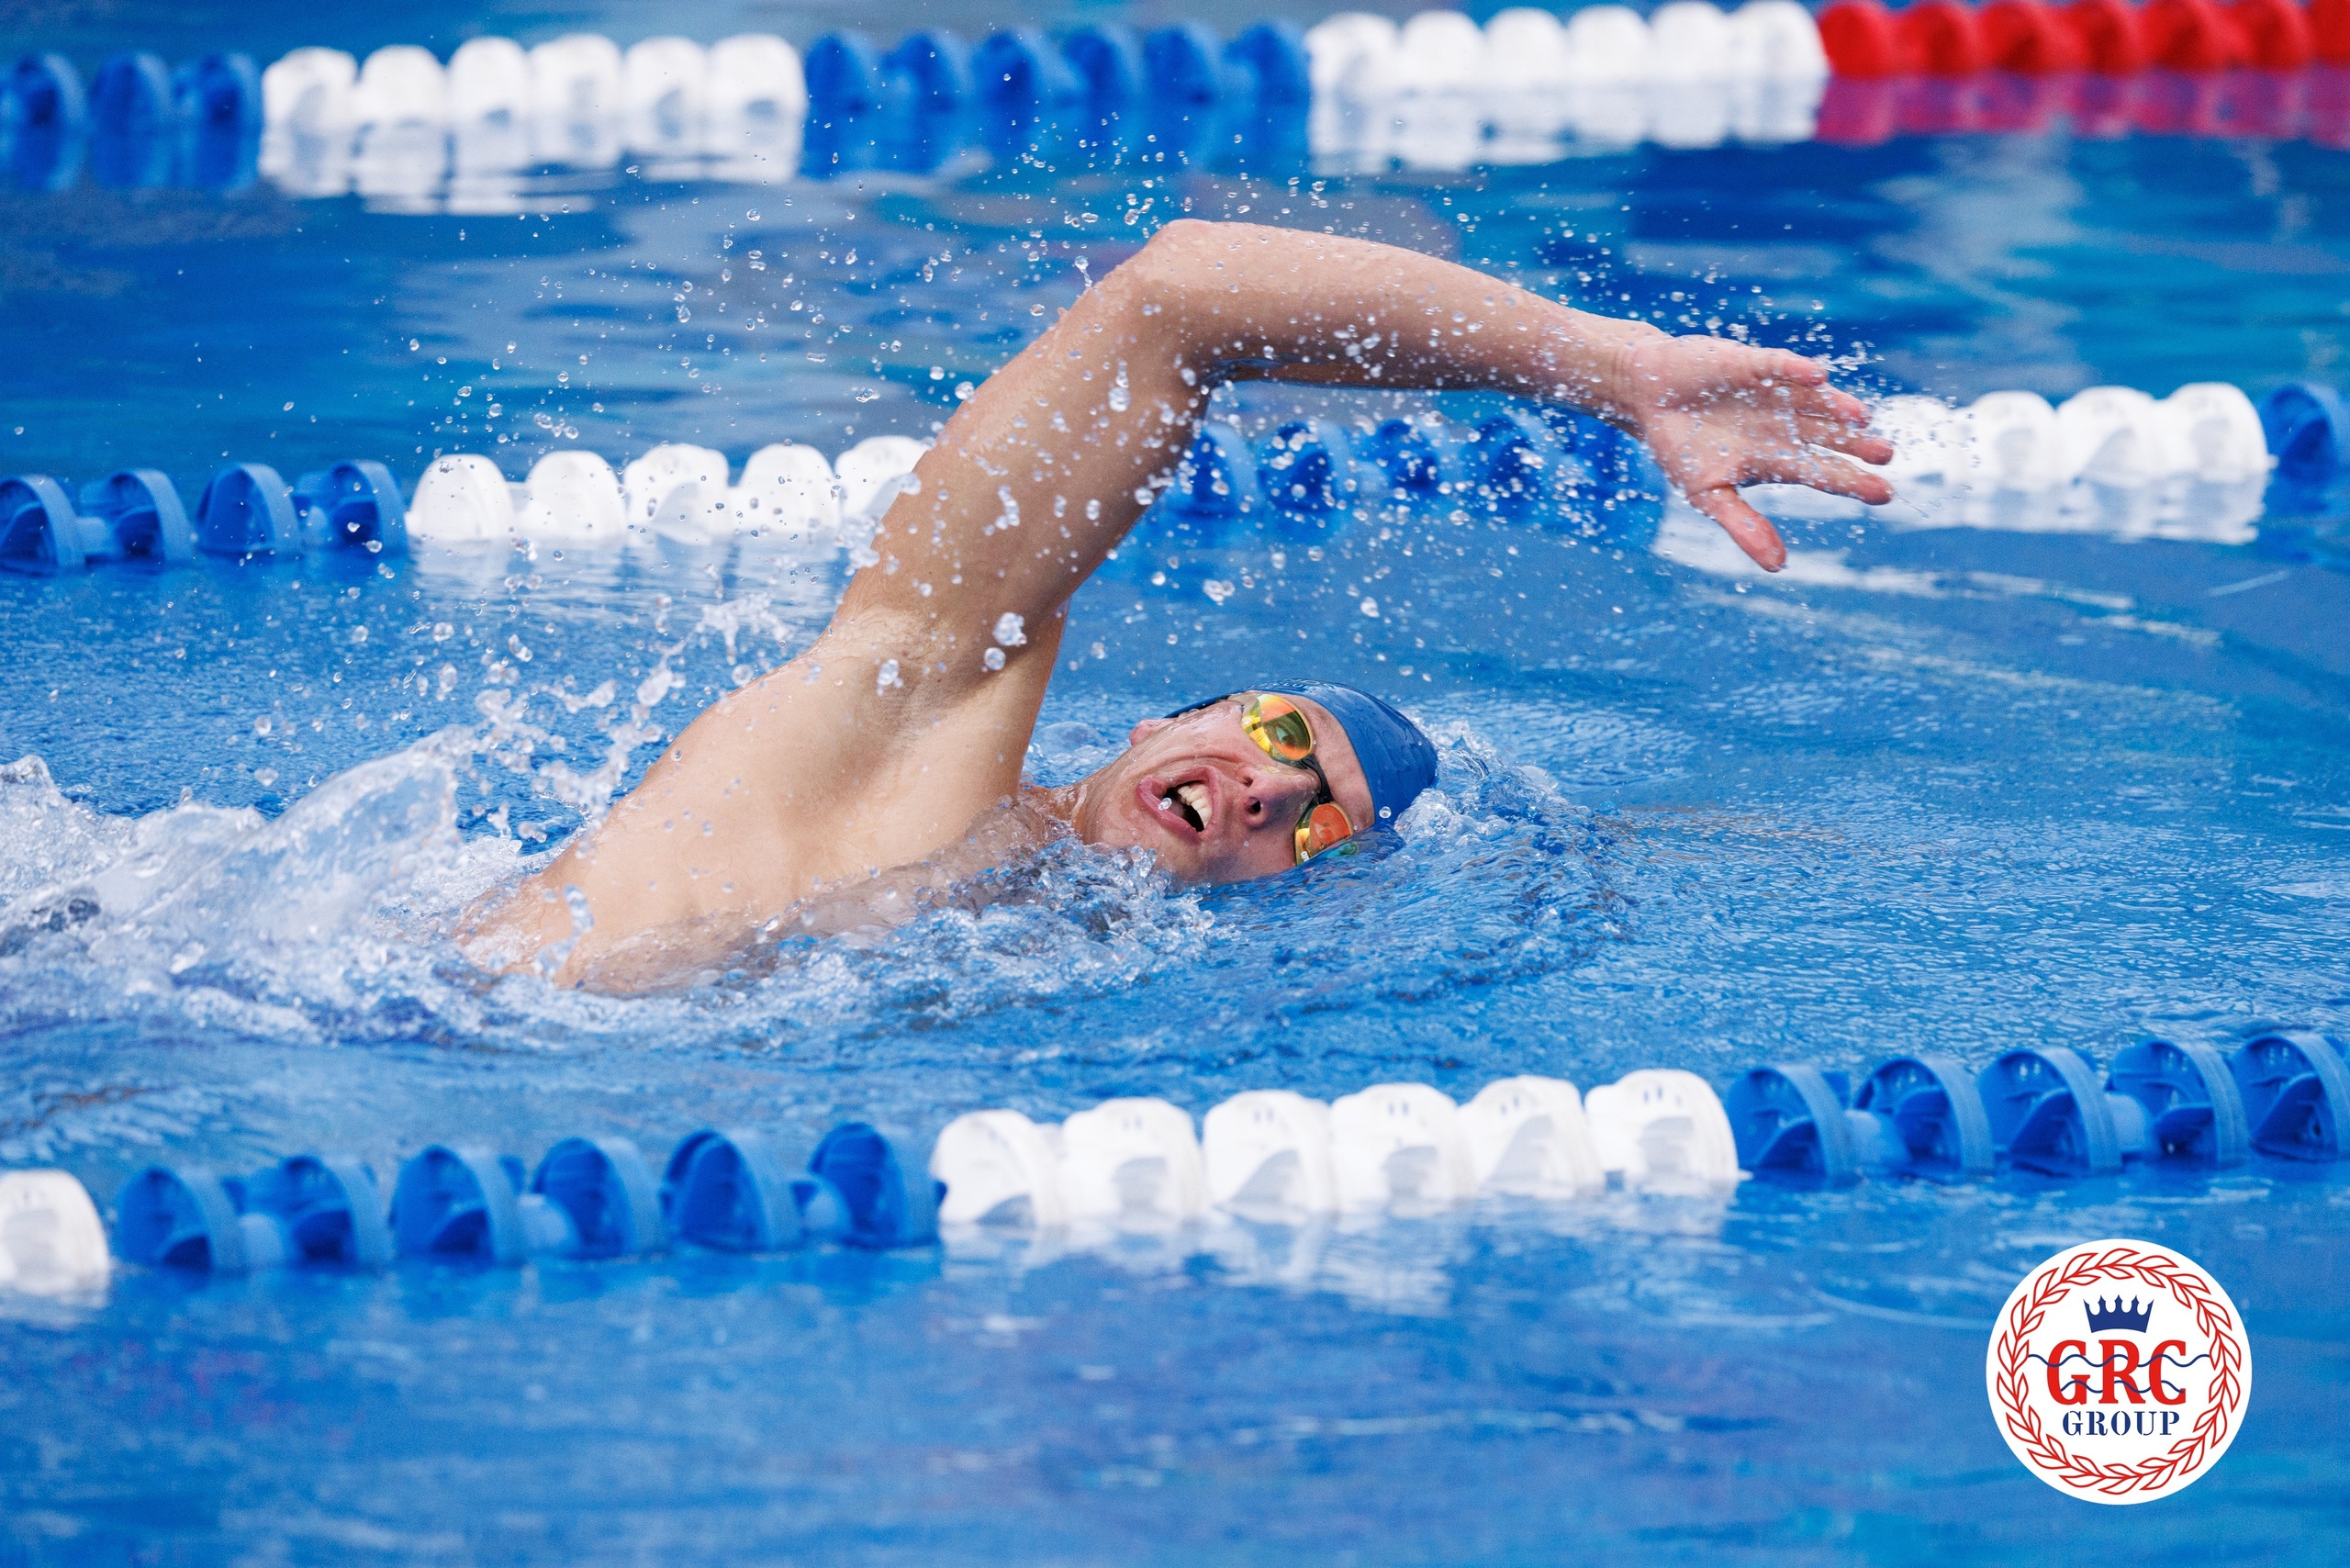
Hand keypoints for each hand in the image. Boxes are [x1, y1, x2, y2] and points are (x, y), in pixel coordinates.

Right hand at [1615, 335, 1893, 570]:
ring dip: (1836, 407)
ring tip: (1860, 417)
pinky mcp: (1752, 364)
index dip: (1854, 482)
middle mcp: (1785, 425)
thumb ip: (1744, 526)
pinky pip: (1779, 366)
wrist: (1647, 398)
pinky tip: (1817, 376)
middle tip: (1886, 454)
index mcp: (1778, 458)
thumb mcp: (1708, 495)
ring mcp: (1773, 394)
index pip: (1824, 472)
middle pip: (1829, 436)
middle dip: (1856, 445)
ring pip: (1813, 401)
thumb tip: (1778, 568)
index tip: (1885, 493)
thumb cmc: (1680, 448)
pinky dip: (1796, 371)